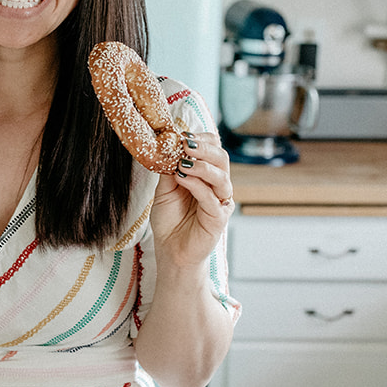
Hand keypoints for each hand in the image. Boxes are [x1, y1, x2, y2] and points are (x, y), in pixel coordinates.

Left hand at [150, 130, 233, 266]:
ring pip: (221, 176)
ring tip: (183, 162)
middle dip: (204, 148)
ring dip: (202, 165)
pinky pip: (211, 197)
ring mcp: (220, 201)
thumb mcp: (165, 190)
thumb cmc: (170, 221)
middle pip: (222, 158)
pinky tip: (182, 178)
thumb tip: (169, 146)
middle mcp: (217, 186)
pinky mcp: (219, 218)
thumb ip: (169, 170)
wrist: (170, 251)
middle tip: (185, 143)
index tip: (182, 135)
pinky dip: (197, 185)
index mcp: (207, 176)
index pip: (214, 150)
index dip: (202, 139)